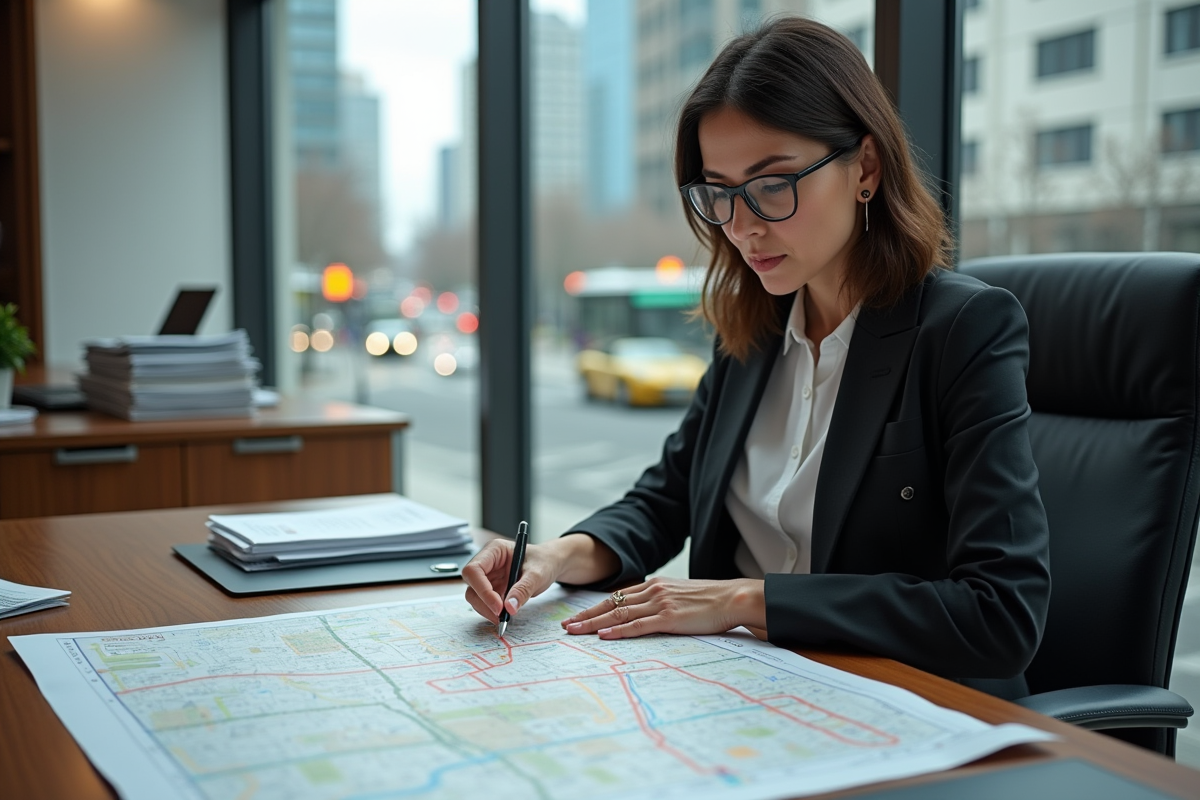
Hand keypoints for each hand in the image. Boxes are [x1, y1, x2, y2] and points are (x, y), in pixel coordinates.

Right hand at [461, 539, 561, 624]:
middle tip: (501, 617)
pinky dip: (491, 611)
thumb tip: (509, 608)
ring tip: (505, 618)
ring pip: (475, 596)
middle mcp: (487, 562)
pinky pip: (484, 602)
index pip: (474, 570)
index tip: (498, 606)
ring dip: (486, 609)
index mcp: (494, 550)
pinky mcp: (491, 588)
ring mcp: (488, 576)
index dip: (482, 589)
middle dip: (484, 603)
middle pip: (472, 585)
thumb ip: (523, 589)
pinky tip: (504, 616)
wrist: (549, 564)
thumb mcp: (537, 574)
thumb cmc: (544, 562)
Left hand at [560, 577, 764, 639]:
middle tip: (566, 626)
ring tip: (575, 632)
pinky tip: (604, 635)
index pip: (617, 597)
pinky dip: (619, 631)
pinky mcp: (669, 618)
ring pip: (619, 614)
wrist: (733, 597)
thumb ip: (662, 602)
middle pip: (611, 604)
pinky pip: (638, 625)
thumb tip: (647, 615)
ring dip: (594, 624)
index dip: (595, 608)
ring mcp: (660, 603)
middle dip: (586, 616)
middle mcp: (653, 591)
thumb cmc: (711, 600)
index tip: (577, 617)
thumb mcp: (681, 595)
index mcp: (654, 585)